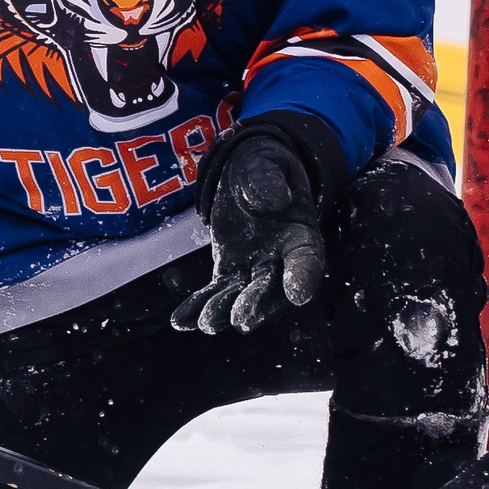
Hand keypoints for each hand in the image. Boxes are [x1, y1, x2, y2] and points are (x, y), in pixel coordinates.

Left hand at [174, 121, 330, 334]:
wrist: (246, 175)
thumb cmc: (263, 167)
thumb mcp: (266, 164)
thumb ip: (269, 180)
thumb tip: (274, 200)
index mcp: (301, 236)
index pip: (307, 261)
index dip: (304, 278)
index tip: (298, 295)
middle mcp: (280, 260)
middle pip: (270, 288)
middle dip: (256, 304)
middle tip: (240, 318)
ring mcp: (252, 269)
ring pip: (240, 295)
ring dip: (223, 310)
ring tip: (206, 323)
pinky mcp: (228, 271)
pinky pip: (214, 291)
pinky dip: (198, 306)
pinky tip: (182, 321)